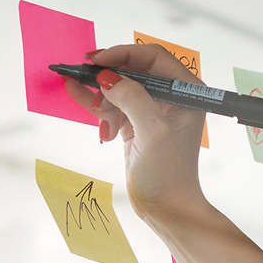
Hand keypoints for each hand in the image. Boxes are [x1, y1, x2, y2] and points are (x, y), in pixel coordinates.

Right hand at [76, 43, 210, 227]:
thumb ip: (132, 98)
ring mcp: (152, 109)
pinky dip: (96, 103)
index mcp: (187, 91)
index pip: (153, 57)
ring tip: (102, 123)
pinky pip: (112, 104)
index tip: (96, 61)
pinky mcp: (136, 123)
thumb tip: (107, 76)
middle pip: (132, 70)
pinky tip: (75, 94)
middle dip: (108, 77)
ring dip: (103, 99)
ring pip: (119, 87)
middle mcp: (172, 96)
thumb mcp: (152, 132)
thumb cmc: (169, 175)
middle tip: (82, 76)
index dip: (123, 54)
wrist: (166, 208)